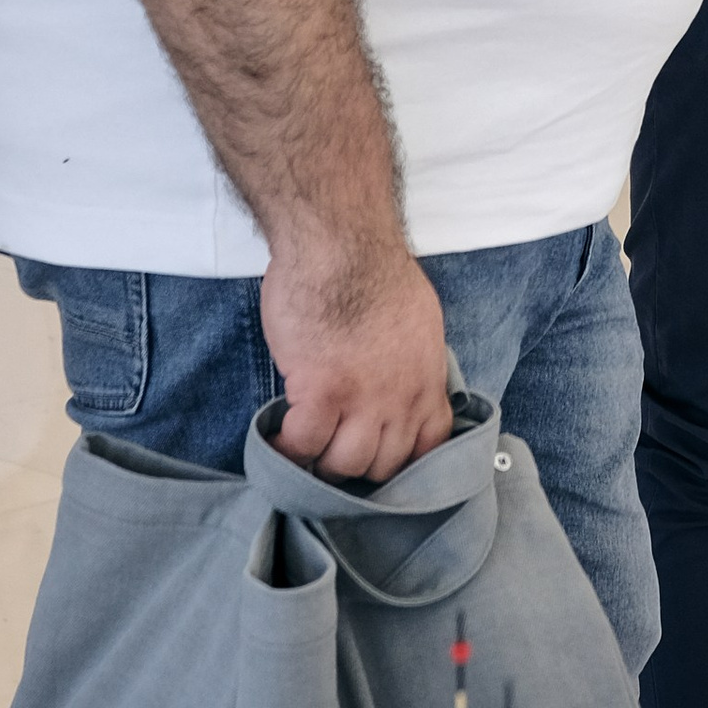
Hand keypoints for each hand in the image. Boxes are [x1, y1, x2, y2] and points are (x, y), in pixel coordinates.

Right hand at [262, 229, 453, 485]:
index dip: (399, 460)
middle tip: (330, 449)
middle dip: (356, 464)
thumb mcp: (416, 322)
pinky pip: (303, 445)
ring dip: (320, 461)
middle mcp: (402, 397)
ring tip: (302, 445)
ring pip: (344, 464)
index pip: (430, 448)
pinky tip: (277, 434)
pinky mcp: (321, 393)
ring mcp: (364, 399)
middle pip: (383, 465)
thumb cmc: (370, 268)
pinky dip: (286, 447)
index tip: (374, 455)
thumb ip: (410, 364)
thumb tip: (396, 386)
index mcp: (427, 379)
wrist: (340, 243)